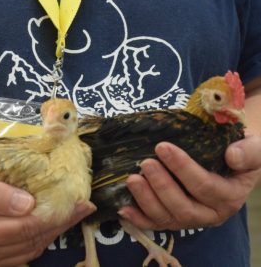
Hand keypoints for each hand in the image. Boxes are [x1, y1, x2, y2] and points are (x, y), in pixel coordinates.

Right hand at [0, 164, 94, 266]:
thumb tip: (28, 203)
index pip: (29, 226)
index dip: (58, 215)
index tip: (80, 201)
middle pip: (32, 241)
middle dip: (62, 224)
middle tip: (83, 207)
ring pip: (26, 252)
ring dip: (51, 234)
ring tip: (70, 216)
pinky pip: (14, 258)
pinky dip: (34, 244)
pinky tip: (44, 231)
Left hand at [118, 135, 260, 230]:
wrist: (231, 158)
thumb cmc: (239, 151)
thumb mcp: (254, 147)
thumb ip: (250, 152)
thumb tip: (232, 156)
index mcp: (229, 196)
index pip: (205, 187)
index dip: (183, 168)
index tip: (162, 147)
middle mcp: (210, 214)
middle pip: (183, 208)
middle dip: (162, 186)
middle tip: (145, 163)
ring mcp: (190, 218)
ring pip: (167, 218)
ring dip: (146, 200)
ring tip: (132, 179)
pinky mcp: (174, 219)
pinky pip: (155, 224)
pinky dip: (138, 218)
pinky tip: (123, 208)